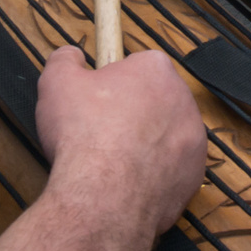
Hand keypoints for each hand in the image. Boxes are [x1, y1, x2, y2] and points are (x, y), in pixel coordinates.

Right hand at [35, 46, 205, 237]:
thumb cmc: (83, 133)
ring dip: (146, 143)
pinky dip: (154, 173)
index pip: (137, 66)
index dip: (113, 83)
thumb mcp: (56, 83)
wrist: (103, 196)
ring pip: (166, 135)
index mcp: (155, 69)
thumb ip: (65, 60)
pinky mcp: (194, 174)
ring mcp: (194, 139)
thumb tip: (71, 55)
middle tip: (101, 131)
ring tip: (114, 161)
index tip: (95, 101)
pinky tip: (129, 182)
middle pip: (155, 100)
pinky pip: (173, 168)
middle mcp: (184, 99)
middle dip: (132, 112)